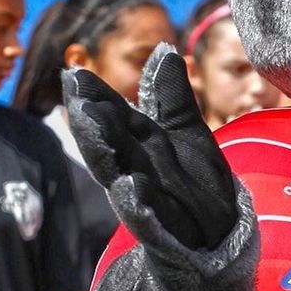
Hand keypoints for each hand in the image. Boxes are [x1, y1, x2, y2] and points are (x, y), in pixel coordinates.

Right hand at [64, 47, 237, 250]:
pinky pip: (149, 221)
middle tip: (78, 100)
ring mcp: (147, 205)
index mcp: (140, 149)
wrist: (216, 241)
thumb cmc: (194, 186)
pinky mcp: (164, 235)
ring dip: (106, 157)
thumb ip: (171, 98)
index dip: (96, 98)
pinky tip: (131, 186)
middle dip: (94, 125)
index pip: (115, 118)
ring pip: (120, 179)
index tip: (74, 73)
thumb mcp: (187, 134)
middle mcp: (135, 173)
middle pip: (111, 147)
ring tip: (94, 133)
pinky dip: (138, 205)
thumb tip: (163, 50)